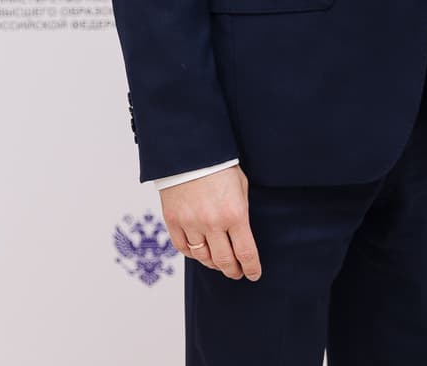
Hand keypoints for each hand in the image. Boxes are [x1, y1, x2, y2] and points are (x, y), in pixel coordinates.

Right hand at [160, 165, 261, 280]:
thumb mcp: (241, 187)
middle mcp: (213, 223)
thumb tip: (241, 236)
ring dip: (213, 264)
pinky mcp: (173, 221)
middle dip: (233, 270)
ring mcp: (191, 223)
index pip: (246, 253)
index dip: (251, 268)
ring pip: (203, 258)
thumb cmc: (220, 166)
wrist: (190, 151)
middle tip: (237, 273)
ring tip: (219, 262)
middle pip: (224, 261)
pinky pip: (183, 248)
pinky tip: (200, 252)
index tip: (254, 274)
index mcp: (235, 214)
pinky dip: (193, 254)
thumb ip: (241, 212)